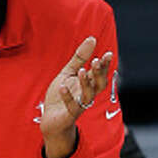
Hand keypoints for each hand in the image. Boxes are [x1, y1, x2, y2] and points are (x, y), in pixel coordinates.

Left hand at [40, 36, 113, 157]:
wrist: (50, 118)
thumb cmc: (60, 95)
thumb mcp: (68, 73)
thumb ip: (80, 58)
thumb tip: (92, 39)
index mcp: (88, 84)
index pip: (99, 74)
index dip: (104, 65)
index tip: (107, 53)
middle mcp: (86, 94)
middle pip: (99, 85)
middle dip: (99, 73)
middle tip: (96, 61)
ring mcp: (79, 105)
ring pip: (88, 96)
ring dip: (86, 83)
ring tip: (81, 71)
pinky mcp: (69, 114)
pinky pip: (71, 107)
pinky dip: (67, 97)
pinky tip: (62, 87)